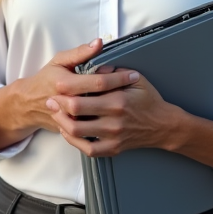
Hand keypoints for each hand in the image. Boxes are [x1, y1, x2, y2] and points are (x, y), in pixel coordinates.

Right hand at [0, 39, 138, 149]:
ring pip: (98, 121)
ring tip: (130, 105)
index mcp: (65, 83)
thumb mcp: (60, 60)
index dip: (119, 78)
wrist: (29, 104)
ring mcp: (69, 121)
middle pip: (102, 103)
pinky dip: (105, 128)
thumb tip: (99, 43)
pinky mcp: (69, 133)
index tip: (133, 75)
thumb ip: (80, 52)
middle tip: (136, 89)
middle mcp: (68, 104)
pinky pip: (90, 136)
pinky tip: (115, 120)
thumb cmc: (47, 79)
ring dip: (116, 113)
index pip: (99, 82)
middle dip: (122, 95)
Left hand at [47, 69, 182, 157]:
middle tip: (50, 100)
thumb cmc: (148, 100)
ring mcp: (112, 135)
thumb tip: (95, 65)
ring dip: (62, 122)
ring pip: (77, 132)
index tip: (56, 87)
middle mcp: (113, 118)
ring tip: (56, 114)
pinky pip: (87, 148)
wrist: (162, 125)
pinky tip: (68, 131)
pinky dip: (74, 141)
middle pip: (76, 112)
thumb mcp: (136, 78)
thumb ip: (114, 70)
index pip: (84, 93)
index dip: (66, 91)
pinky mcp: (113, 148)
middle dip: (59, 105)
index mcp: (117, 98)